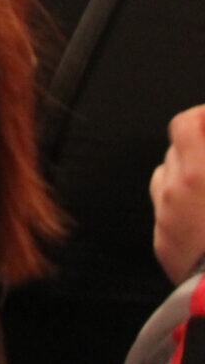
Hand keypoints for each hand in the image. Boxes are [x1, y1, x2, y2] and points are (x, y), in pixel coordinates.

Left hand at [153, 105, 204, 280]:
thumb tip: (204, 145)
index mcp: (198, 176)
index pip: (186, 125)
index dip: (202, 117)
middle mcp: (174, 193)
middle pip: (177, 151)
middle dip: (200, 147)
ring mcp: (165, 219)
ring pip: (167, 180)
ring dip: (187, 174)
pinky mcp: (163, 246)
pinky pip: (166, 212)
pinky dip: (182, 205)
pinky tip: (204, 215)